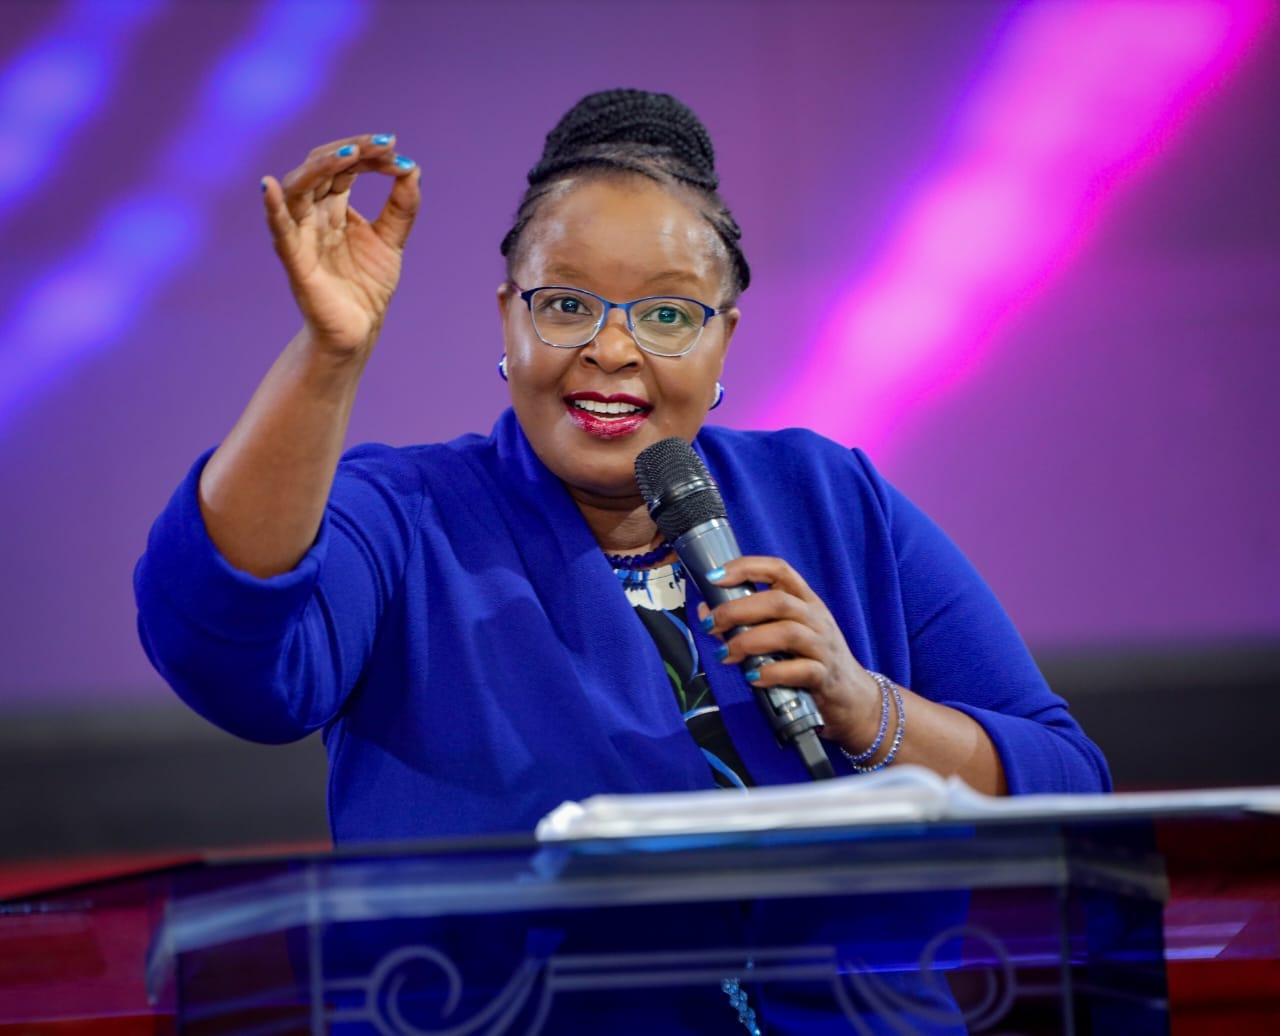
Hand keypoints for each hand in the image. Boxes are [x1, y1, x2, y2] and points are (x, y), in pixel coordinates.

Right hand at [260, 134, 421, 358]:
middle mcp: (313, 214)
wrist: (359, 330)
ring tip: (351, 156)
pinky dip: (271, 207)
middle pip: (321, 167)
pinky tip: (269, 186)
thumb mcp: (392, 240)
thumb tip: (412, 167)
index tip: (396, 148)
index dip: (368, 154)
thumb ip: (402, 206)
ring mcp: (301, 234)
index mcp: (333, 206)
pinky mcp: (295, 260)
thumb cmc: (367, 286)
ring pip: (299, 188)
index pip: (344, 167)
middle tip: (383, 143)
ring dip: (322, 167)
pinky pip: (278, 229)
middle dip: (352, 151)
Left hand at [697, 556, 881, 750]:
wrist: (852, 697)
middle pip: (777, 601)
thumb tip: (706, 612)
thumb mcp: (783, 634)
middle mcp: (816, 617)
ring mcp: (823, 646)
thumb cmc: (810, 660)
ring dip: (749, 641)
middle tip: (711, 625)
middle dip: (737, 610)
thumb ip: (748, 622)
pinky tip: (753, 678)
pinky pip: (800, 670)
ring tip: (726, 654)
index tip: (715, 576)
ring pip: (787, 632)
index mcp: (805, 600)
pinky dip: (772, 673)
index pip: (779, 570)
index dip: (746, 567)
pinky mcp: (825, 676)